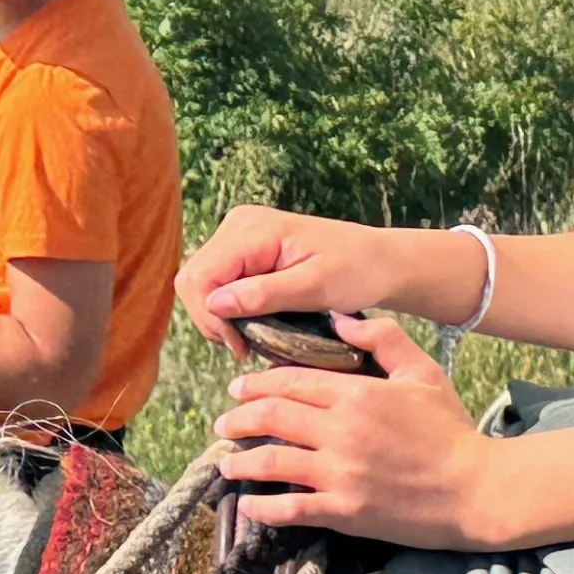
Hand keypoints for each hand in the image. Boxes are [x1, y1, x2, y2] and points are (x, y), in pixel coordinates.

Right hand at [176, 206, 401, 358]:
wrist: (380, 260)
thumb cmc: (358, 271)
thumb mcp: (316, 287)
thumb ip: (265, 293)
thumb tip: (215, 304)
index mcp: (251, 230)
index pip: (200, 276)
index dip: (210, 316)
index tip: (242, 346)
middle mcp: (236, 226)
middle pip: (193, 278)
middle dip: (212, 319)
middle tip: (245, 347)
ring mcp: (238, 236)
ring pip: (202, 282)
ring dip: (219, 315)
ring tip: (251, 338)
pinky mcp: (243, 249)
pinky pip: (217, 281)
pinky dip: (228, 307)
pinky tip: (252, 322)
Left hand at [215, 314, 498, 546]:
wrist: (482, 490)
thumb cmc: (453, 430)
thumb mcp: (423, 373)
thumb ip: (382, 339)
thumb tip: (339, 319)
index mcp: (355, 394)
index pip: (287, 382)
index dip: (255, 385)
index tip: (237, 389)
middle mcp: (341, 431)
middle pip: (270, 418)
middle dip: (238, 419)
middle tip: (222, 423)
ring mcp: (342, 474)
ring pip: (272, 461)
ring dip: (240, 461)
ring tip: (226, 462)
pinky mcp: (348, 512)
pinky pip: (293, 509)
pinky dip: (264, 508)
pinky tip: (249, 505)